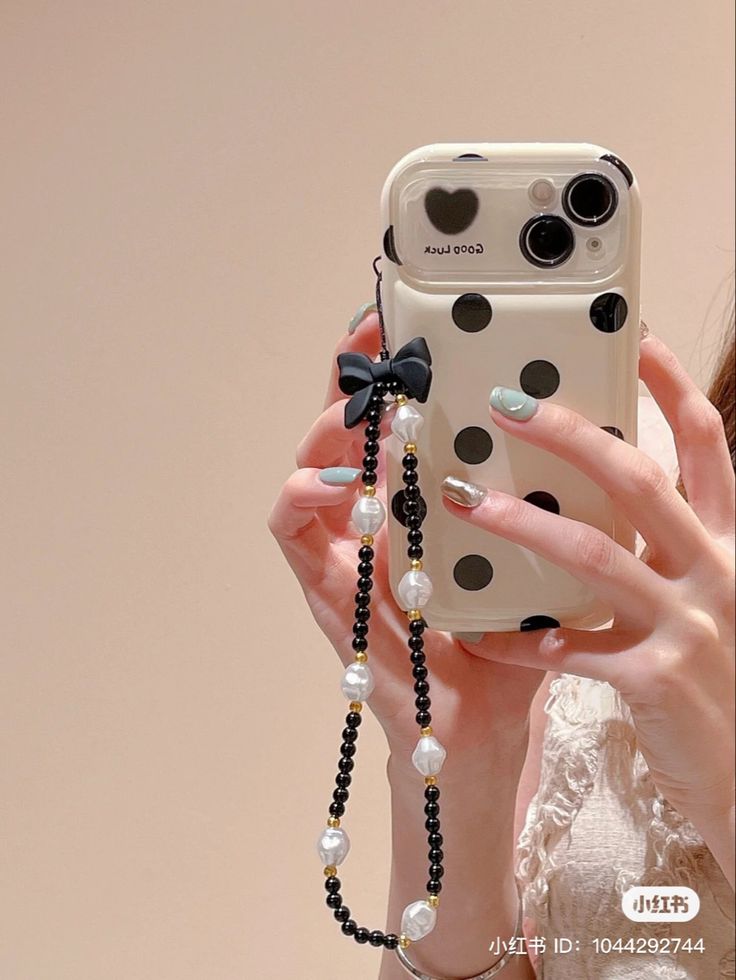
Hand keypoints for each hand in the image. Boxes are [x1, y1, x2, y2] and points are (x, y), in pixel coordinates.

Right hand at [267, 310, 543, 763]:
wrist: (482, 726)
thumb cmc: (506, 641)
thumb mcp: (528, 555)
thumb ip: (531, 499)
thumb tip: (564, 424)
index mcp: (418, 506)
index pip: (393, 423)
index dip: (389, 368)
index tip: (402, 320)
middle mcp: (372, 522)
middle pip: (342, 433)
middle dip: (351, 378)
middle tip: (372, 339)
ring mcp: (344, 555)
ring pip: (308, 470)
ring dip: (326, 432)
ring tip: (358, 415)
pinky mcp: (326, 593)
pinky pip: (292, 535)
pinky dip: (303, 498)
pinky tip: (337, 481)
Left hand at [441, 331, 734, 832]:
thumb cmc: (716, 680)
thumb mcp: (702, 600)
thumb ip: (658, 551)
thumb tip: (587, 499)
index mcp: (728, 543)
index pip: (706, 444)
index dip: (672, 386)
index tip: (633, 336)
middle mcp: (718, 570)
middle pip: (640, 479)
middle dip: (569, 433)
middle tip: (506, 404)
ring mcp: (691, 624)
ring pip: (594, 553)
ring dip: (520, 523)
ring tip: (462, 498)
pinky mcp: (657, 680)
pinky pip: (568, 650)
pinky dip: (518, 642)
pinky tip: (481, 637)